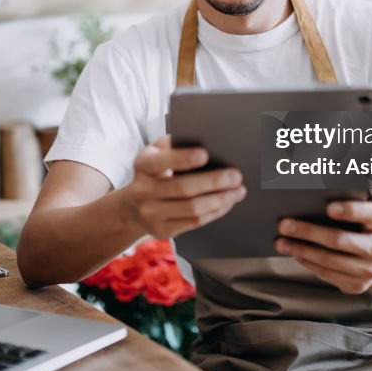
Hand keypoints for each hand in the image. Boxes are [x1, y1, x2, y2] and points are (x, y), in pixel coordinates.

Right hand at [121, 135, 246, 238]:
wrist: (133, 206)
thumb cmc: (154, 172)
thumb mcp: (157, 153)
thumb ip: (174, 145)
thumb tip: (206, 140)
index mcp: (143, 165)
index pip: (162, 161)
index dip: (183, 158)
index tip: (205, 154)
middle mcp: (143, 190)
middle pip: (183, 187)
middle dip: (214, 182)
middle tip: (236, 176)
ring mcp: (151, 213)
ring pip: (192, 208)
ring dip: (220, 200)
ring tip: (238, 191)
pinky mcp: (162, 230)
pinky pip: (194, 222)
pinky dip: (215, 212)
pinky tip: (227, 203)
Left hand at [275, 201, 371, 294]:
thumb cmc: (363, 231)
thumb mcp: (363, 216)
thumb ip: (344, 208)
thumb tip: (306, 204)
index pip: (369, 213)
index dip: (350, 210)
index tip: (328, 208)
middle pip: (340, 239)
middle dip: (308, 232)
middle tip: (284, 225)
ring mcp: (370, 270)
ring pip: (329, 260)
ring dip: (301, 250)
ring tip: (282, 243)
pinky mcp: (358, 286)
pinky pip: (327, 274)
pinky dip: (308, 263)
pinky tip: (295, 254)